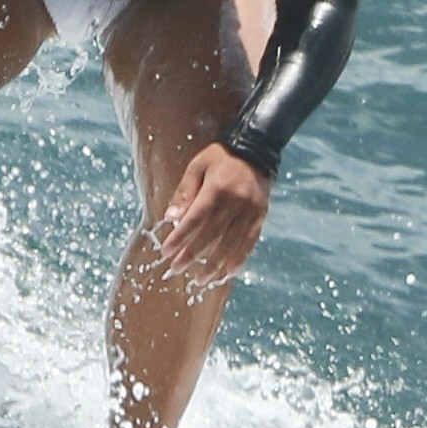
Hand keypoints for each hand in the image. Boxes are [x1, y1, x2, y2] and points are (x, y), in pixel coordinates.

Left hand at [146, 142, 271, 288]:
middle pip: (210, 234)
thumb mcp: (197, 166)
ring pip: (231, 242)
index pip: (194, 219)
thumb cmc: (220, 157)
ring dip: (214, 264)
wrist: (256, 147)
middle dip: (192, 254)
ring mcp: (250, 209)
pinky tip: (228, 272)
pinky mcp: (261, 215)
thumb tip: (170, 219)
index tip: (166, 252)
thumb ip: (184, 192)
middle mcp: (235, 201)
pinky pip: (250, 240)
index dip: (180, 237)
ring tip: (200, 280)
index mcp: (216, 188)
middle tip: (176, 269)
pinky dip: (240, 257)